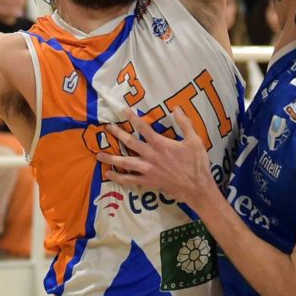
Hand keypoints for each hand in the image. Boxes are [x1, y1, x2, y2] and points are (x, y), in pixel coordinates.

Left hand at [95, 109, 214, 207]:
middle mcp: (151, 156)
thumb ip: (184, 123)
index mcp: (161, 144)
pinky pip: (130, 179)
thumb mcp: (194, 140)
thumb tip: (176, 108)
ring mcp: (148, 170)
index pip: (143, 128)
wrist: (197, 187)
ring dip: (111, 157)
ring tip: (99, 154)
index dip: (132, 118)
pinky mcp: (148, 181)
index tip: (123, 111)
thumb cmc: (197, 163)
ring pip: (125, 162)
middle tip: (107, 128)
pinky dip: (118, 177)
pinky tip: (109, 174)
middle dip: (117, 134)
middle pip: (130, 143)